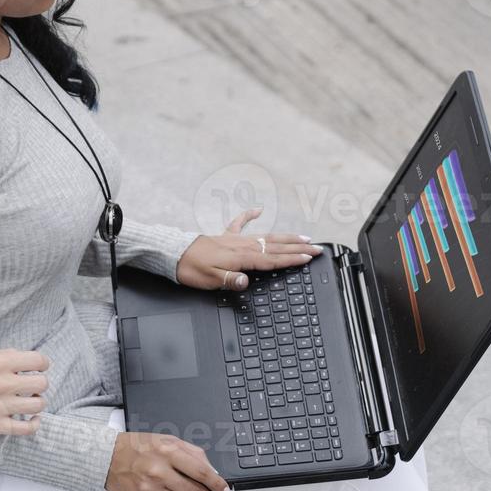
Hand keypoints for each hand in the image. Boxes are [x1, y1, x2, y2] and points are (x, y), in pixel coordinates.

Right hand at [0, 349, 49, 435]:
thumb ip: (5, 356)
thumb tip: (28, 360)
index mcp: (0, 362)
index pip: (39, 360)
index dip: (43, 364)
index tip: (40, 368)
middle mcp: (3, 383)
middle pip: (42, 383)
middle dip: (40, 383)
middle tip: (32, 385)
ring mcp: (1, 406)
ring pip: (39, 404)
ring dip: (37, 401)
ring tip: (30, 400)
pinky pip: (28, 428)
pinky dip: (35, 423)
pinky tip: (33, 418)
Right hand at [105, 431, 229, 490]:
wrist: (106, 457)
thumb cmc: (137, 447)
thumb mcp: (166, 440)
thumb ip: (192, 454)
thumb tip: (212, 471)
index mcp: (167, 452)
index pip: (202, 473)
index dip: (218, 484)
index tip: (225, 490)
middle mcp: (159, 471)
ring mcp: (149, 489)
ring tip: (175, 488)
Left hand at [177, 208, 323, 290]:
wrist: (173, 254)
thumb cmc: (191, 269)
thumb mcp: (210, 280)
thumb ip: (230, 280)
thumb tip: (246, 282)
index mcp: (241, 257)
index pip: (273, 259)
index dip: (293, 259)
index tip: (310, 257)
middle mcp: (242, 245)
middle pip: (276, 246)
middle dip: (298, 247)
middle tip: (317, 248)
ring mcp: (235, 238)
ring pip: (267, 236)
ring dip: (286, 237)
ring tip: (303, 237)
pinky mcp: (225, 235)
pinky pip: (240, 222)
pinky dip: (250, 214)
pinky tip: (258, 209)